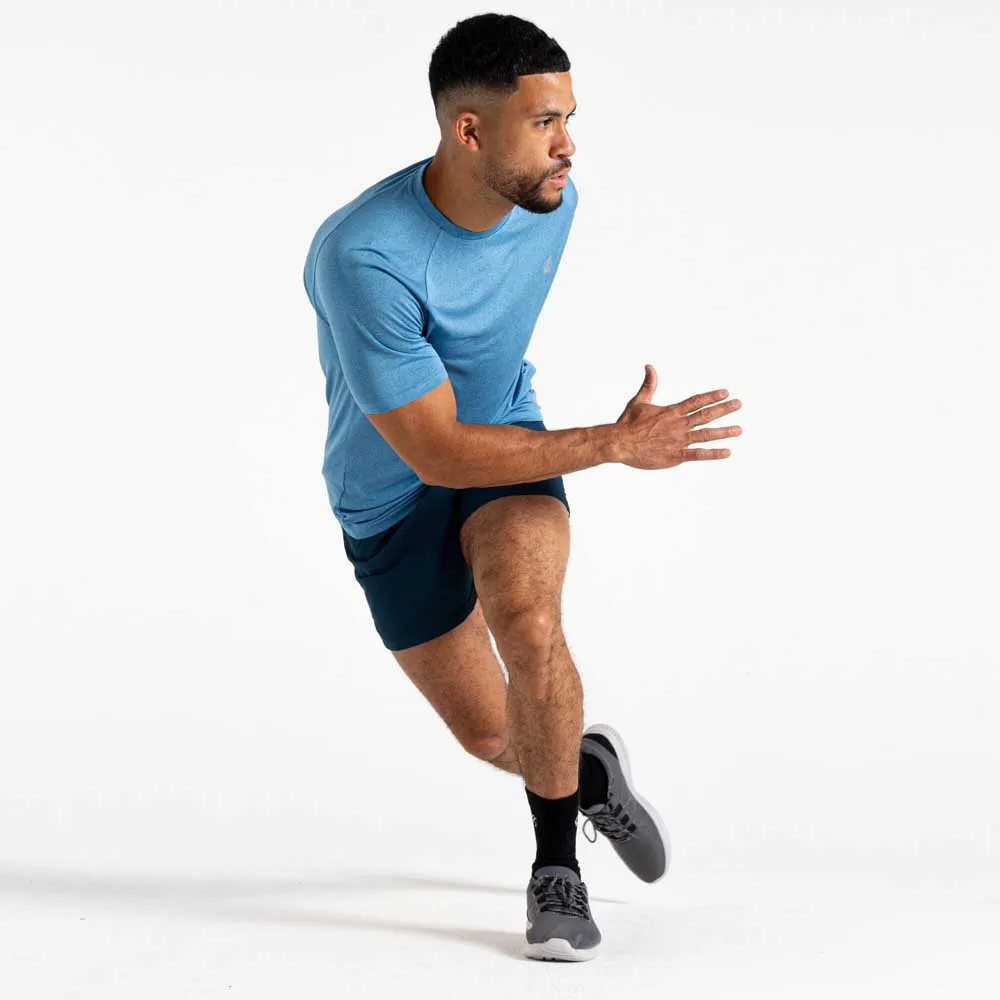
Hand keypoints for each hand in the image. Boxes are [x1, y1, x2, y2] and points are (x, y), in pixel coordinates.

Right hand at [614, 364, 741, 469]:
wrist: (620, 443)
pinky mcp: (675, 455)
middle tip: (739, 404)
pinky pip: (698, 454)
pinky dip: (714, 453)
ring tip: (738, 429)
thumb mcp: (639, 401)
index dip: (711, 396)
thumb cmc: (627, 423)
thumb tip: (649, 366)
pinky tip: (727, 452)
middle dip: (724, 409)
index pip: (696, 401)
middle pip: (705, 415)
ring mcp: (678, 440)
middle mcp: (678, 424)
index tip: (725, 392)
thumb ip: (649, 384)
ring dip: (724, 431)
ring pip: (706, 434)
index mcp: (671, 411)